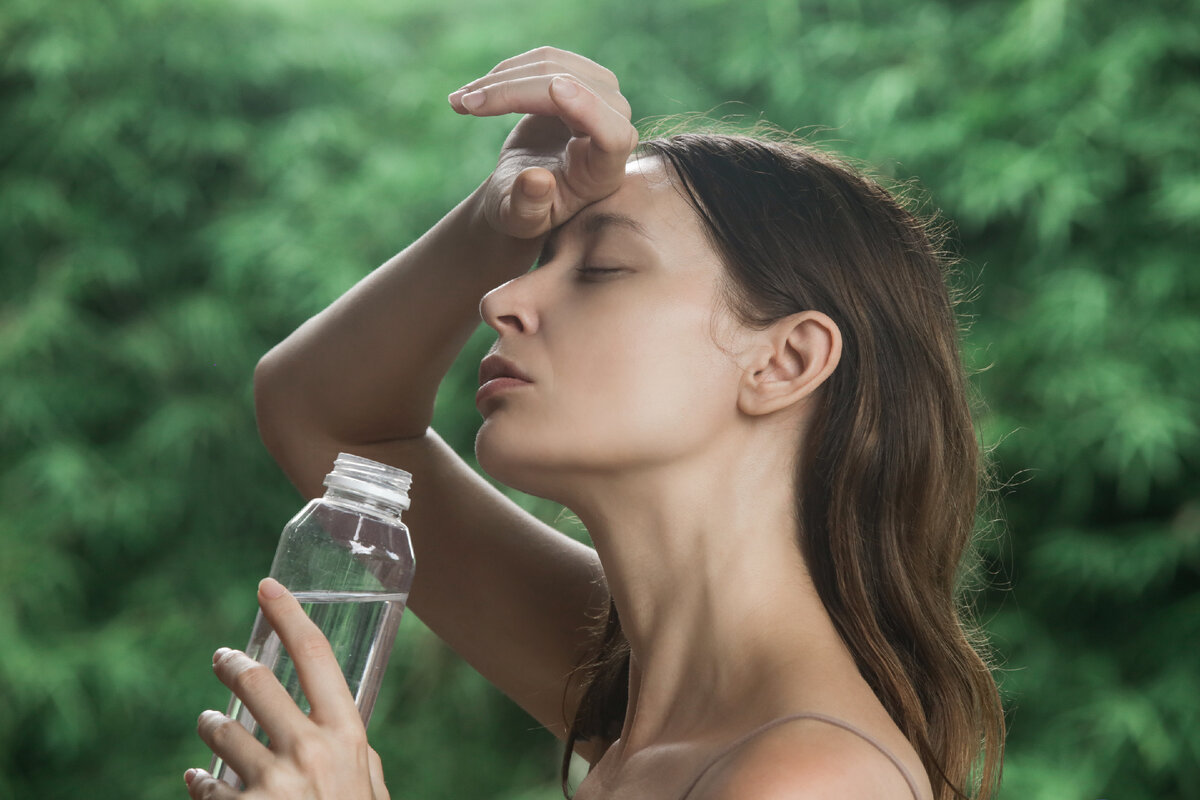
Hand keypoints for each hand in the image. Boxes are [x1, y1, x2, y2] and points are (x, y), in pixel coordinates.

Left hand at [184, 578, 387, 798]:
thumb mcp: (372, 791)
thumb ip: (357, 755)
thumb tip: (345, 730)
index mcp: (346, 737)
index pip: (316, 656)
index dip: (289, 614)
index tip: (267, 586)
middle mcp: (306, 752)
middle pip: (255, 681)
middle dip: (231, 663)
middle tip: (222, 658)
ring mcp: (268, 786)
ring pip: (218, 730)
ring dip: (210, 726)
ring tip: (210, 726)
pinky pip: (203, 786)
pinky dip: (200, 781)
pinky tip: (200, 781)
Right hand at [449, 46, 638, 239]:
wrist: (530, 190)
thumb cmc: (527, 209)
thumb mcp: (522, 220)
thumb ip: (529, 207)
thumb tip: (537, 180)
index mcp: (605, 170)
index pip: (613, 134)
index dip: (589, 108)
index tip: (555, 88)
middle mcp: (615, 127)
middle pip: (572, 89)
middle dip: (513, 92)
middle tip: (464, 106)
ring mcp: (602, 97)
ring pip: (554, 66)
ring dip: (502, 78)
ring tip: (461, 102)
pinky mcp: (582, 78)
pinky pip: (545, 59)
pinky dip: (505, 72)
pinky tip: (474, 92)